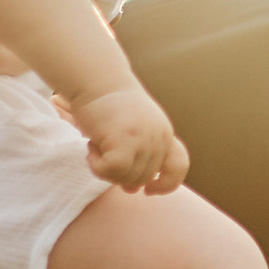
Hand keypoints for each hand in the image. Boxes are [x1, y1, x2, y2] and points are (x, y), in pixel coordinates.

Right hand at [69, 77, 188, 195]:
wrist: (95, 78)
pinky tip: (90, 147)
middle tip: (101, 153)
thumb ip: (136, 156)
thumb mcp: (131, 128)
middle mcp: (158, 136)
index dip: (166, 184)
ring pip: (126, 177)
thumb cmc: (106, 103)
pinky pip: (111, 171)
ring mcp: (144, 139)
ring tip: (96, 145)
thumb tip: (134, 189)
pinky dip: (96, 166)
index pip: (178, 166)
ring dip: (105, 168)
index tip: (148, 190)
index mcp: (163, 133)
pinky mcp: (125, 140)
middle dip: (119, 174)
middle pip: (142, 178)